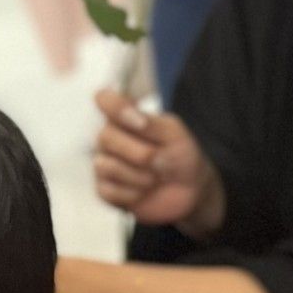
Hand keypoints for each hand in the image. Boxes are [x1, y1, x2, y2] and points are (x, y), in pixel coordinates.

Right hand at [91, 90, 223, 233]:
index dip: (116, 108)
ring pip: (104, 165)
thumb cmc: (181, 155)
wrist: (189, 190)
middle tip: (160, 160)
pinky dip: (132, 193)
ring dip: (137, 175)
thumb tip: (132, 115)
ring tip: (154, 178)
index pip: (105, 100)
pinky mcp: (104, 189)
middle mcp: (110, 137)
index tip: (141, 123)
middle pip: (104, 137)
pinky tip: (144, 191)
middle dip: (138, 153)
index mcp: (126, 116)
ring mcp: (104, 162)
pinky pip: (108, 191)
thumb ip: (152, 123)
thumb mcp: (175, 135)